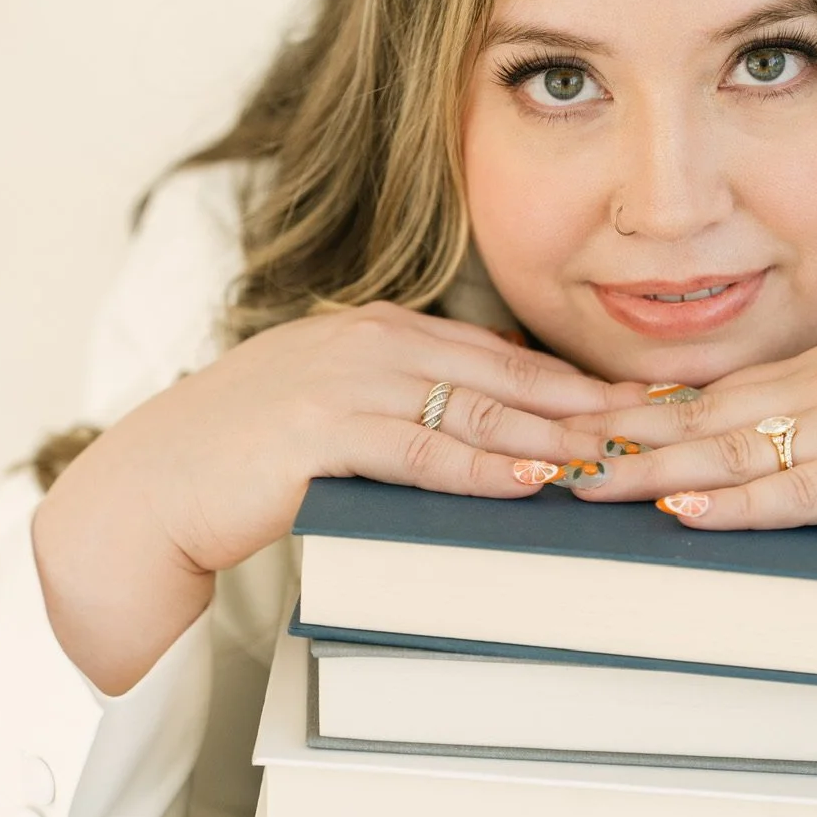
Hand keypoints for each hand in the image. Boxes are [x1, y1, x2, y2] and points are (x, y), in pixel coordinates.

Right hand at [33, 303, 615, 691]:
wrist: (152, 486)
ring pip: (474, 413)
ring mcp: (344, 382)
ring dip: (553, 439)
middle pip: (505, 377)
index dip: (577, 381)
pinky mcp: (320, 431)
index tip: (642, 403)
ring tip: (621, 460)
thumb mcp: (334, 412)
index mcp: (379, 331)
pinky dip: (483, 469)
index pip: (500, 357)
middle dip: (590, 404)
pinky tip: (534, 481)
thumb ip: (405, 408)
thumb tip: (491, 437)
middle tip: (664, 428)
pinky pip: (420, 452)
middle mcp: (369, 343)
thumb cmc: (243, 460)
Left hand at [574, 337, 816, 621]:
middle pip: (701, 414)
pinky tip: (686, 514)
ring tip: (587, 483)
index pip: (713, 388)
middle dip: (619, 434)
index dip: (638, 406)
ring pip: (731, 450)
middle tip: (550, 450)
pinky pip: (796, 492)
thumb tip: (772, 440)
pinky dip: (735, 505)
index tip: (577, 419)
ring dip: (652, 470)